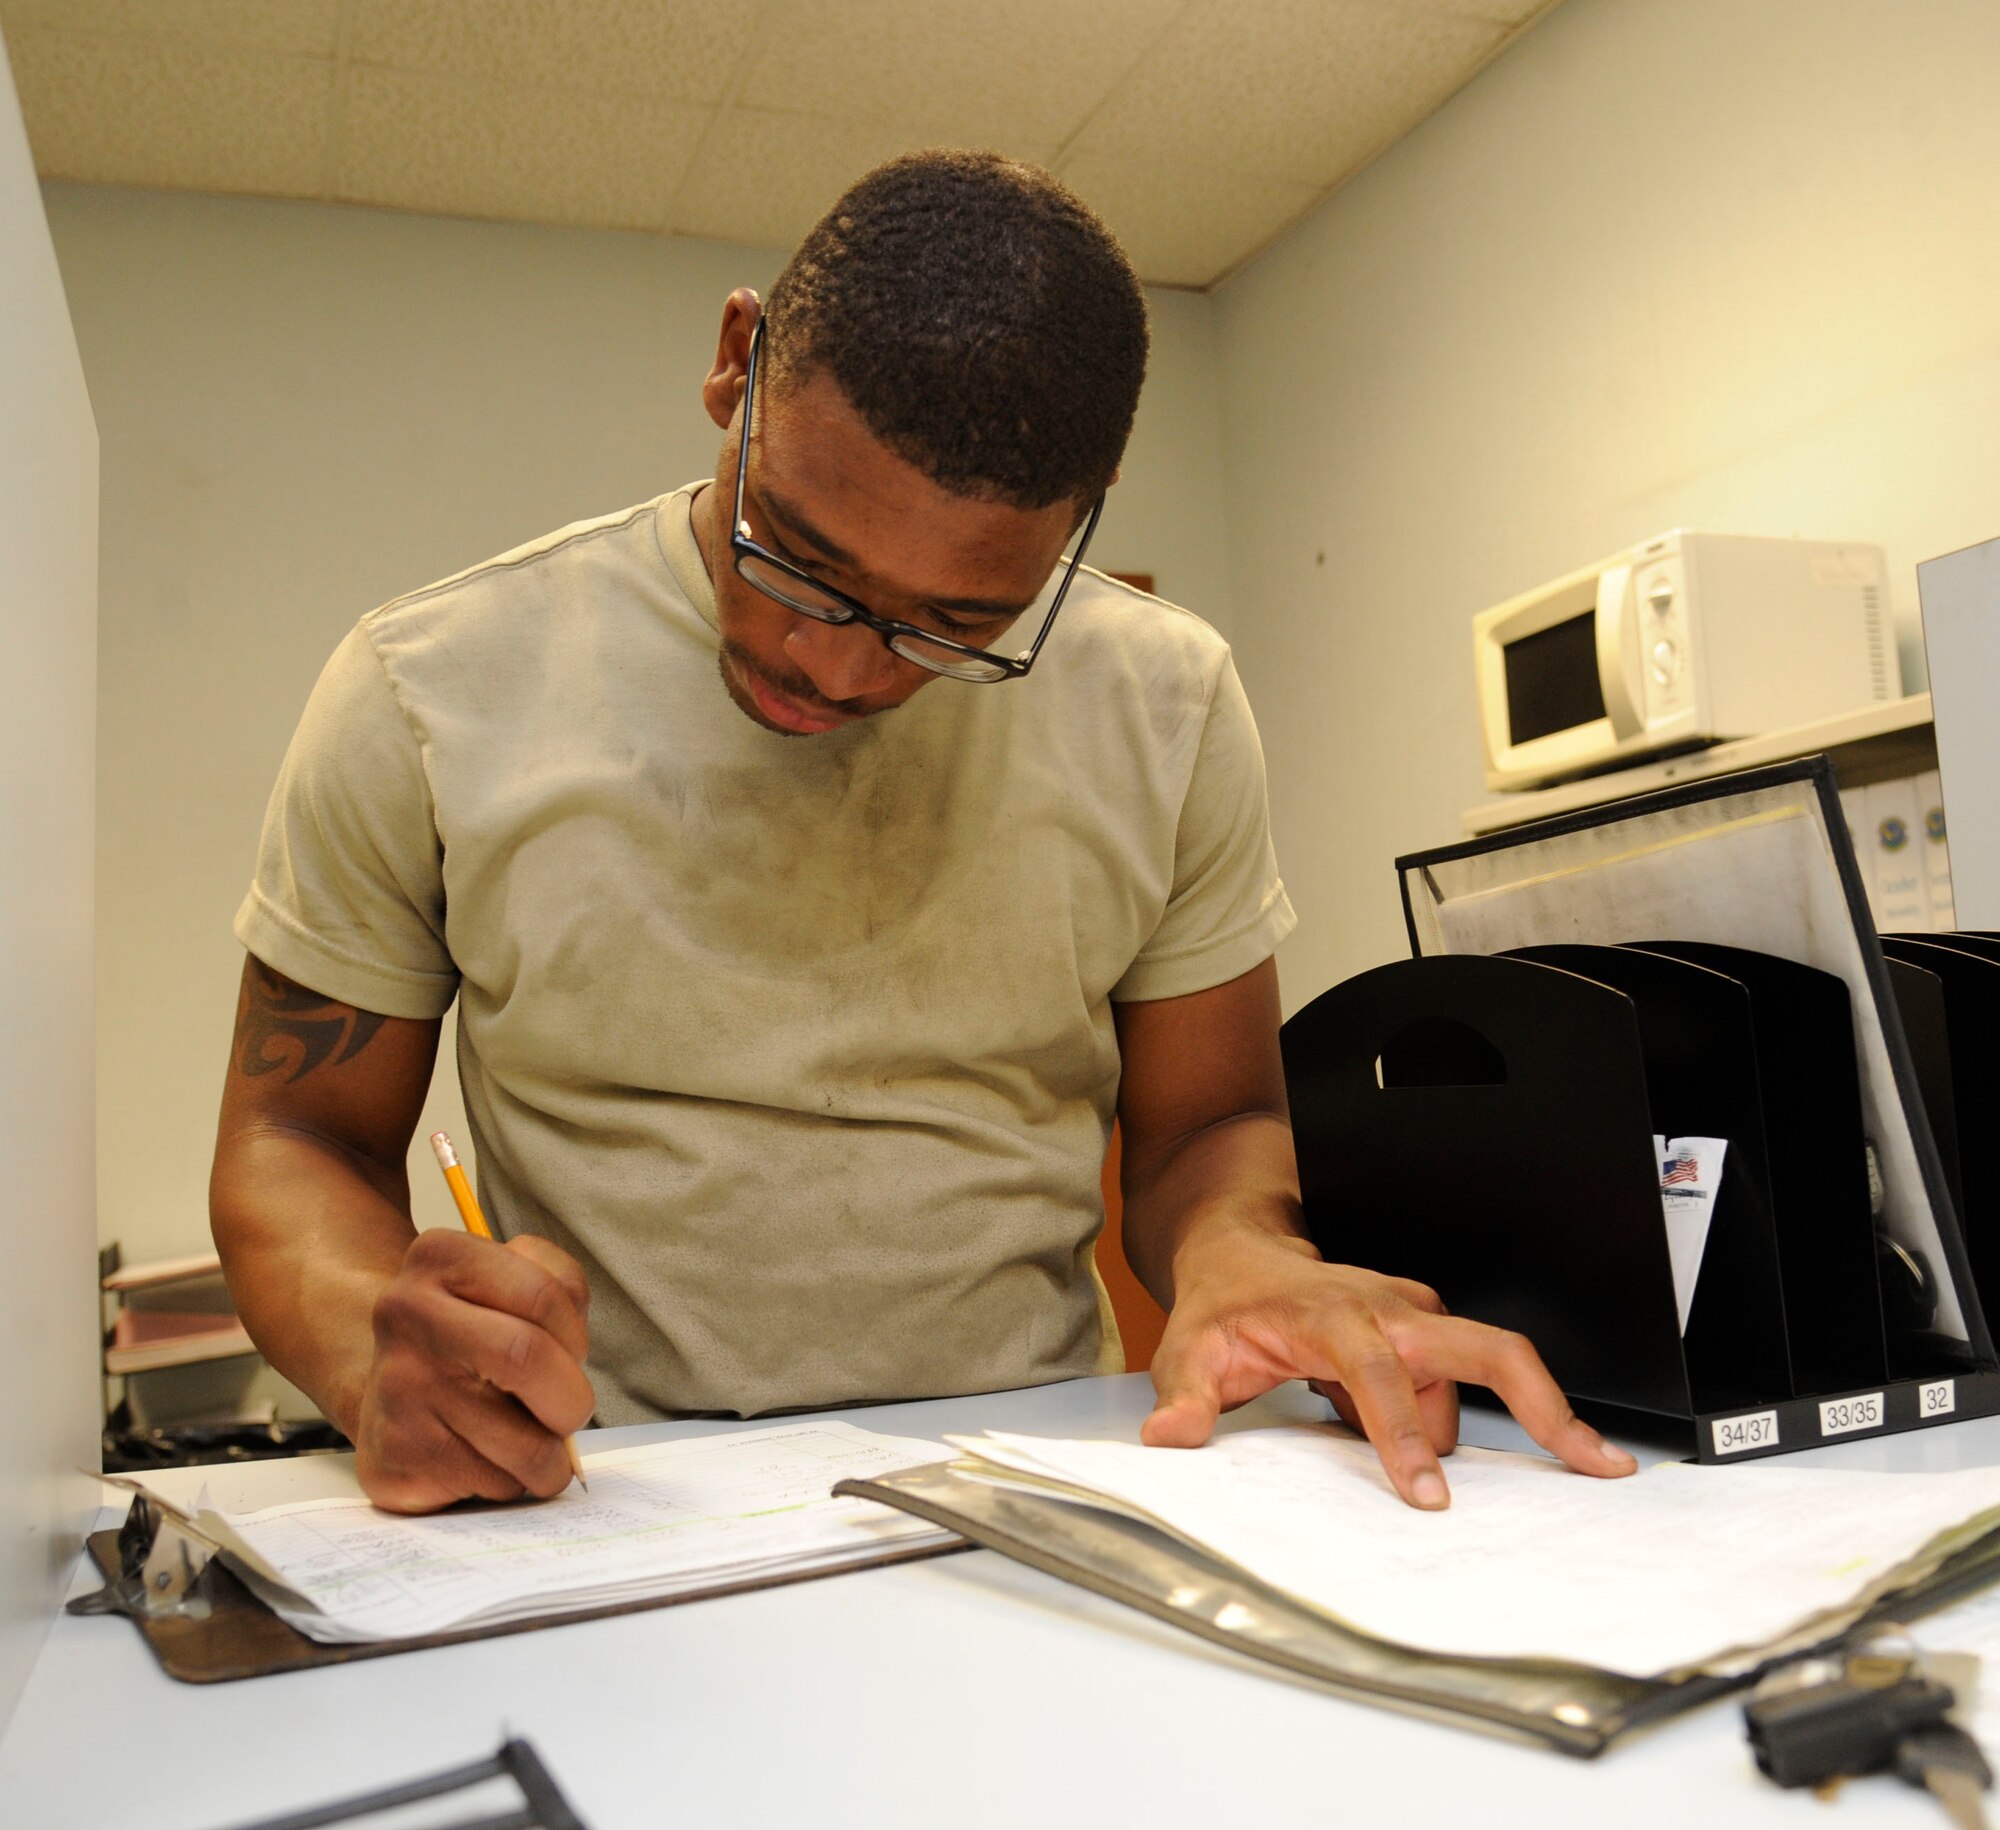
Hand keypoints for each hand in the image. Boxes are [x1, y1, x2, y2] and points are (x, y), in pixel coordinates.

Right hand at [354, 1229, 595, 1512]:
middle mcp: (405, 1316)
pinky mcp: (392, 1460)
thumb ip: (560, 1287)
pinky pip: (493, 1484)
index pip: (541, 1293)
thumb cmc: (474, 1334)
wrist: (387, 1390)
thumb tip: (574, 1354)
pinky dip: (512, 1482)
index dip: (575, 1333)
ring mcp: (395, 1390)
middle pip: (527, 1357)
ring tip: (530, 1441)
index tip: (571, 1351)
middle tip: (569, 1410)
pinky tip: (488, 1460)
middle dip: (571, 1399)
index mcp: (439, 1258)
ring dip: (549, 1455)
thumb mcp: (513, 1280)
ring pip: (522, 1442)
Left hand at [1142, 1229, 1636, 1507]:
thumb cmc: (1222, 1304)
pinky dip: (1469, 1423)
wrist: (1241, 1250)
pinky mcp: (1426, 1333)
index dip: (1404, 1436)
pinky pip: (1460, 1386)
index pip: (1380, 1376)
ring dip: (1466, 1434)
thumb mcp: (1189, 1350)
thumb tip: (1171, 1438)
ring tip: (1451, 1485)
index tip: (1429, 1496)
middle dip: (1545, 1404)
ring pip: (1469, 1387)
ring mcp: (1415, 1319)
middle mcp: (1390, 1311)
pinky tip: (1439, 1461)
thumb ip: (1186, 1398)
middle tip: (1596, 1463)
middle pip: (1489, 1349)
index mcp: (1334, 1317)